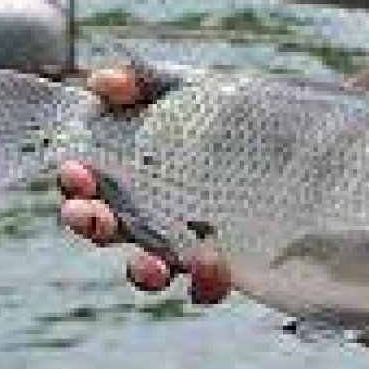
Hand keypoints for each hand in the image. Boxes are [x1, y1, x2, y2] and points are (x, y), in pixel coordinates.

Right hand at [57, 67, 232, 300]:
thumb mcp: (188, 89)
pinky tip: (212, 262)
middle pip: (103, 228)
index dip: (73, 182)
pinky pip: (202, 288)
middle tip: (88, 216)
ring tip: (150, 264)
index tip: (75, 170)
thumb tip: (102, 82)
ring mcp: (181, 243)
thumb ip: (143, 80)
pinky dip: (202, 283)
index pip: (87, 183)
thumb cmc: (227, 116)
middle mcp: (147, 213)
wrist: (295, 154)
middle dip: (88, 224)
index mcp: (130, 172)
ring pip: (145, 269)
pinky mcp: (218, 267)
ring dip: (140, 271)